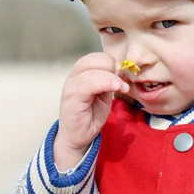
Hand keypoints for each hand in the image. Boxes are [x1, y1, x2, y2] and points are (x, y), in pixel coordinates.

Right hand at [54, 52, 128, 170]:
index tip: (121, 74)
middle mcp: (73, 77)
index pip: (95, 57)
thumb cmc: (90, 115)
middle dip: (111, 67)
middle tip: (121, 81)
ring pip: (93, 72)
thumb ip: (108, 81)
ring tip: (122, 88)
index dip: (110, 61)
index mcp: (80, 74)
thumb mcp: (103, 94)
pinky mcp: (72, 99)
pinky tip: (116, 89)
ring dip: (112, 78)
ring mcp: (71, 87)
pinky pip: (89, 85)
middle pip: (93, 59)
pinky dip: (105, 84)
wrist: (78, 136)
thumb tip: (120, 69)